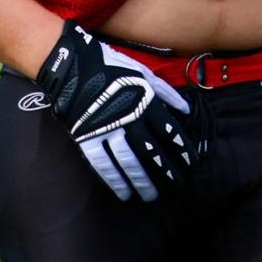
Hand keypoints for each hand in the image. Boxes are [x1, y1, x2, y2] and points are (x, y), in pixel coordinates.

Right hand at [36, 21, 193, 201]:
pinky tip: (124, 193)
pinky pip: (104, 164)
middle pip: (152, 151)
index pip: (169, 132)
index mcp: (145, 101)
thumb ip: (165, 92)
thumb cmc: (110, 67)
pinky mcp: (87, 138)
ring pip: (130, 162)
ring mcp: (107, 129)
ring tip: (152, 196)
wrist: (72, 66)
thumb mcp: (142, 72)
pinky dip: (115, 181)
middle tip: (177, 186)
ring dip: (142, 181)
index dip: (181, 150)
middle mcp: (130, 118)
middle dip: (166, 171)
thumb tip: (186, 111)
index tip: (190, 164)